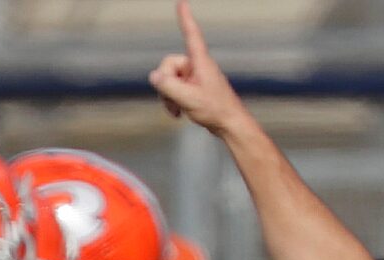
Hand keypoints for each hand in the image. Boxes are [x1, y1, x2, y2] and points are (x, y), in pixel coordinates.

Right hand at [150, 0, 252, 138]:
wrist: (229, 124)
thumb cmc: (216, 109)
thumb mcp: (188, 98)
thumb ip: (168, 86)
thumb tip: (154, 76)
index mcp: (200, 62)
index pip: (191, 35)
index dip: (185, 18)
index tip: (181, 3)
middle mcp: (197, 66)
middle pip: (169, 65)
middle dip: (166, 84)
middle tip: (173, 99)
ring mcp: (195, 77)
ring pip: (170, 79)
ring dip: (168, 95)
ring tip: (177, 109)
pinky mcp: (194, 87)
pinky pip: (175, 88)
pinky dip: (173, 100)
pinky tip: (178, 112)